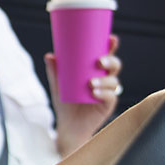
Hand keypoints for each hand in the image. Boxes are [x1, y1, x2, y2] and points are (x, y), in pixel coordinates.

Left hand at [48, 35, 122, 156]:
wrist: (68, 125)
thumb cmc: (64, 103)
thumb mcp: (57, 85)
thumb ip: (54, 71)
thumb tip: (49, 55)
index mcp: (95, 71)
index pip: (106, 55)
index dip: (111, 46)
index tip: (111, 38)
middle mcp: (104, 80)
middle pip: (115, 66)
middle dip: (110, 61)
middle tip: (99, 62)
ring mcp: (108, 92)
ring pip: (114, 81)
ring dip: (104, 80)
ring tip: (91, 83)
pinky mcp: (107, 105)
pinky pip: (111, 97)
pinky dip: (103, 94)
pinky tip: (95, 93)